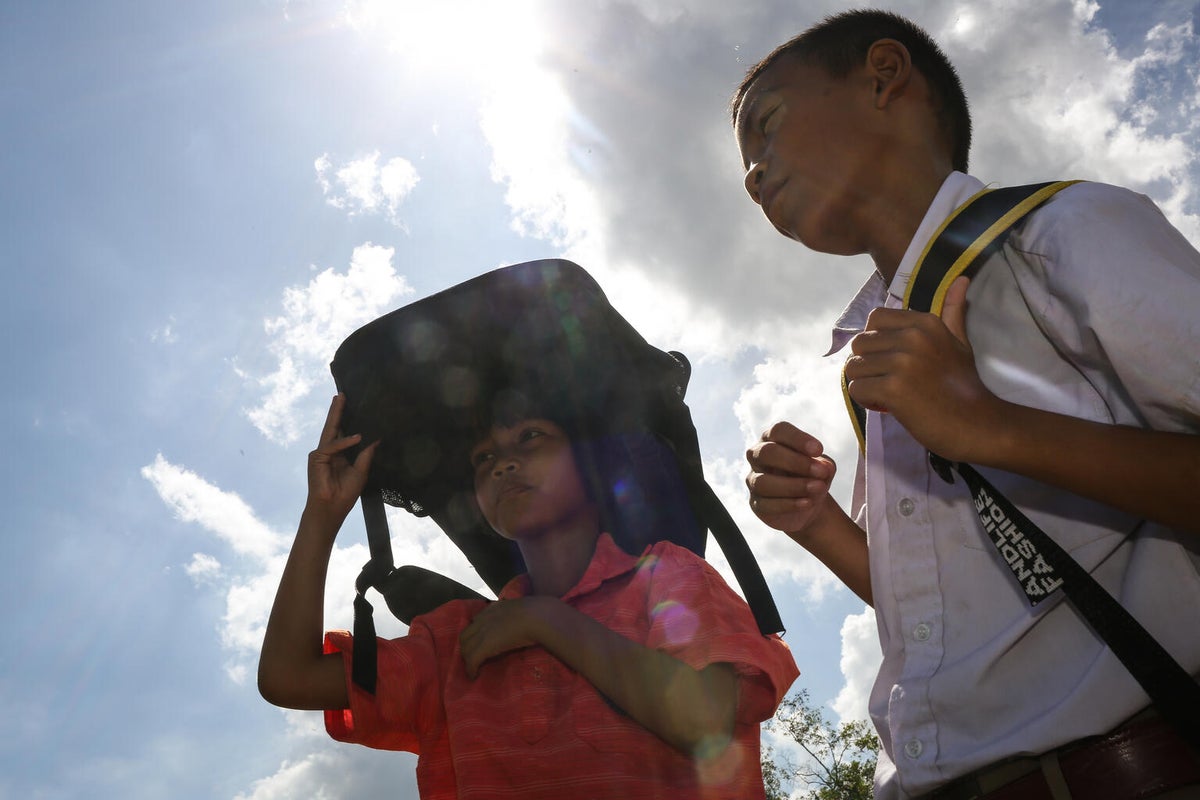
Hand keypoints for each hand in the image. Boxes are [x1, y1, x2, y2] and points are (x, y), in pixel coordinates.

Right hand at [306, 393, 377, 522]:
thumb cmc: (346, 493)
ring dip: (336, 415)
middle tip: (342, 393)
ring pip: (330, 431)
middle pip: (335, 427)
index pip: (344, 432)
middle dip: (338, 410)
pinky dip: (344, 442)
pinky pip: (332, 446)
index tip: (353, 404)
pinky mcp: (316, 458)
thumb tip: (376, 439)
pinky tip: (357, 437)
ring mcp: (322, 453)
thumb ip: (366, 455)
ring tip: (342, 399)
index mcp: (340, 454)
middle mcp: (330, 451)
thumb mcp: (361, 471)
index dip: (348, 419)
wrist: (332, 508)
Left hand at [459, 597, 555, 678]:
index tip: (480, 640)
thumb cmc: (539, 613)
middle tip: (474, 657)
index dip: (476, 632)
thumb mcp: (526, 608)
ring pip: (465, 649)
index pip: (476, 621)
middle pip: (465, 635)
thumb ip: (520, 613)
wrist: (538, 617)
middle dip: (467, 647)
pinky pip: (471, 661)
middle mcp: (484, 619)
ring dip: (467, 659)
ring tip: (473, 667)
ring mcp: (482, 633)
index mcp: (494, 609)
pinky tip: (474, 676)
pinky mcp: (484, 647)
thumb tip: (527, 619)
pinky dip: (471, 669)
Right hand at [745, 421, 836, 540]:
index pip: (779, 431)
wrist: (809, 504)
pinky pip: (766, 504)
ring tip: (818, 488)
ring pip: (763, 482)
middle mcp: (758, 456)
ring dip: (793, 486)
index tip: (819, 450)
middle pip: (767, 452)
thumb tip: (824, 467)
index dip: (797, 439)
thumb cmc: (813, 476)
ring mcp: (753, 480)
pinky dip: (788, 504)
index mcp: (773, 439)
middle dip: (795, 462)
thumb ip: (825, 465)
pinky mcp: (755, 503)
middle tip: (820, 472)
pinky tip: (807, 503)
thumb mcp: (824, 469)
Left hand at [845, 277, 1002, 460]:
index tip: (891, 359)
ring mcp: (902, 362)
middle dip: (867, 364)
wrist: (976, 423)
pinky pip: (856, 389)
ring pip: (853, 367)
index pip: (874, 319)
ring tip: (886, 394)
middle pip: (859, 343)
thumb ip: (953, 311)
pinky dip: (865, 400)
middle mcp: (912, 337)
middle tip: (888, 381)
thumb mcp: (960, 342)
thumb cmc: (964, 385)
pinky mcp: (893, 388)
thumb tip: (962, 279)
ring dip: (865, 384)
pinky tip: (885, 405)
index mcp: (925, 322)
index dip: (876, 341)